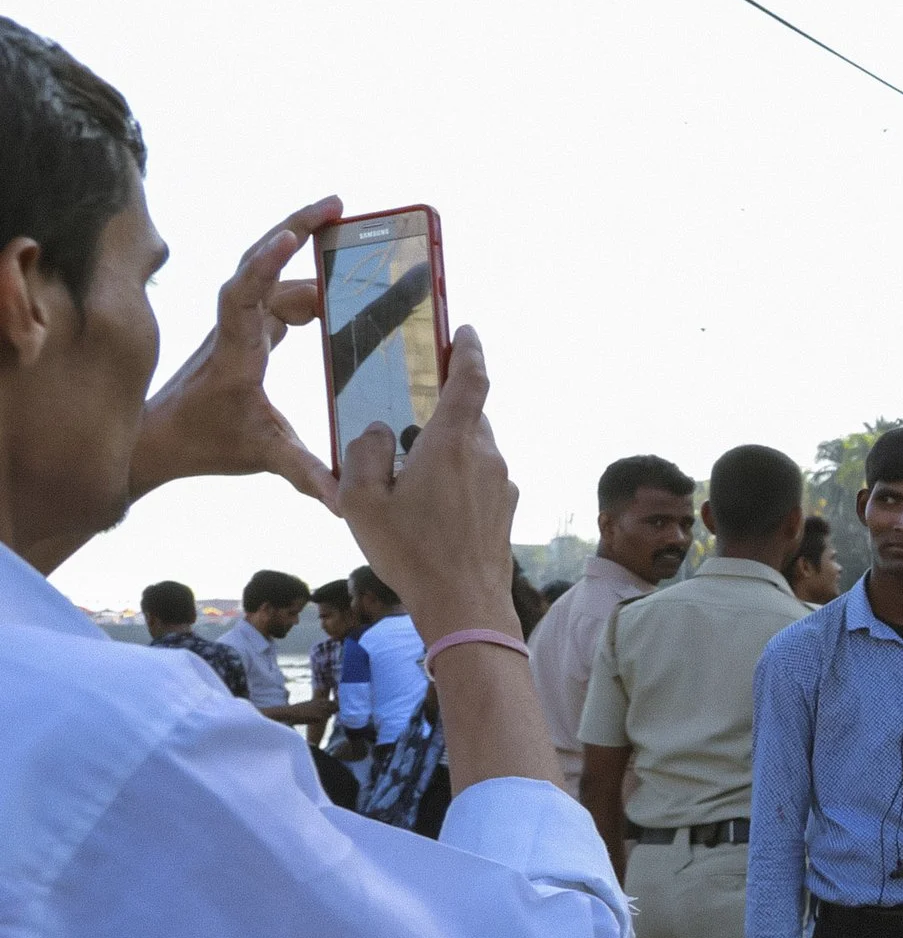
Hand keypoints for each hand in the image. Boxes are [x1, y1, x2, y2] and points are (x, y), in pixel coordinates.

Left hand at [127, 198, 340, 506]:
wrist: (156, 439)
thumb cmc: (203, 442)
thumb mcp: (261, 456)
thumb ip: (305, 474)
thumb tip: (344, 502)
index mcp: (237, 351)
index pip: (247, 294)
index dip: (268, 264)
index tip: (292, 237)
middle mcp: (234, 327)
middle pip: (259, 262)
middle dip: (295, 227)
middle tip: (337, 205)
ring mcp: (239, 325)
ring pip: (270, 274)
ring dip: (303, 250)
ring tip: (345, 235)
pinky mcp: (247, 331)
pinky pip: (275, 293)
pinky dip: (304, 281)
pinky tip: (334, 288)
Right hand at [337, 327, 521, 642]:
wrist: (464, 605)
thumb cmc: (411, 553)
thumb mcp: (362, 501)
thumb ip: (364, 453)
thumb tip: (378, 431)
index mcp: (452, 443)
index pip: (470, 380)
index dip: (469, 351)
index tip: (466, 331)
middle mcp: (485, 456)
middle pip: (469, 416)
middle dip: (443, 411)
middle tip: (412, 417)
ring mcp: (502, 484)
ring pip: (475, 449)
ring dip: (448, 449)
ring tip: (413, 473)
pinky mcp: (506, 510)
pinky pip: (481, 479)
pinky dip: (459, 478)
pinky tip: (431, 506)